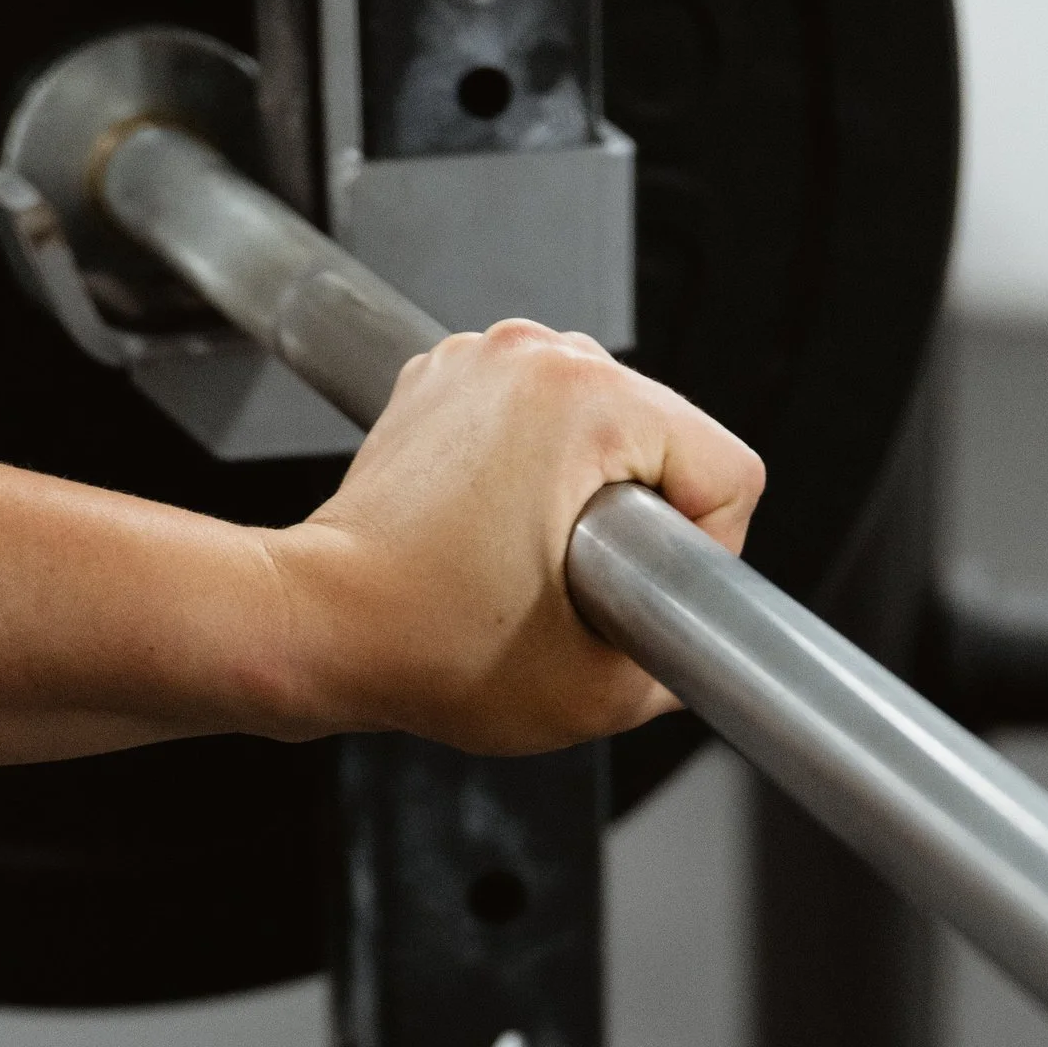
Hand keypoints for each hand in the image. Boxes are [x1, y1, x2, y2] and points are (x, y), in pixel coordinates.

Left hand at [268, 322, 764, 753]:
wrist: (319, 624)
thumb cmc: (426, 644)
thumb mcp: (598, 691)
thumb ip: (686, 659)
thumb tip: (702, 636)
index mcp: (588, 401)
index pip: (728, 467)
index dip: (706, 551)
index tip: (641, 593)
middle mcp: (538, 355)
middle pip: (669, 434)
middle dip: (643, 515)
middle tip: (575, 580)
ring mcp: (485, 357)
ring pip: (608, 421)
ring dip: (592, 486)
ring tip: (532, 552)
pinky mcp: (448, 377)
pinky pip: (539, 415)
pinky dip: (534, 464)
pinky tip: (498, 524)